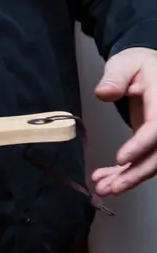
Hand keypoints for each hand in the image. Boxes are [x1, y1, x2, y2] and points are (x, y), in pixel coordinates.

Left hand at [92, 47, 156, 194]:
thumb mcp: (124, 64)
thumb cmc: (136, 65)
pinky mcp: (153, 142)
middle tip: (110, 187)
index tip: (121, 158)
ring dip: (128, 178)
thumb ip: (115, 78)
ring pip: (152, 162)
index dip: (142, 145)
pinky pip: (143, 161)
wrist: (147, 69)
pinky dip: (124, 172)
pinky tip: (104, 179)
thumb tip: (104, 93)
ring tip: (102, 188)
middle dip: (136, 173)